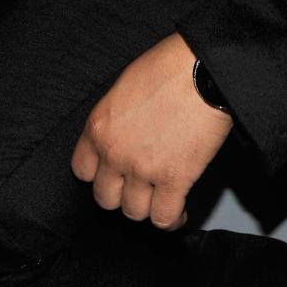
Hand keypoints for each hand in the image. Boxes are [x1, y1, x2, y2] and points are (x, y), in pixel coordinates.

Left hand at [71, 33, 232, 228]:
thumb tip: (123, 134)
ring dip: (148, 206)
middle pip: (105, 198)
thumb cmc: (170, 66)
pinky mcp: (174, 180)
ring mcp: (143, 169)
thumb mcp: (126, 85)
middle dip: (122, 193)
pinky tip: (179, 210)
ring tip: (160, 197)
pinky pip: (164, 218)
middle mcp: (115, 152)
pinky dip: (172, 219)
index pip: (82, 171)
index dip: (100, 173)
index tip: (113, 172)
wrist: (203, 67)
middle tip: (138, 185)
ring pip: (134, 212)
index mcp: (99, 126)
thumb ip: (116, 118)